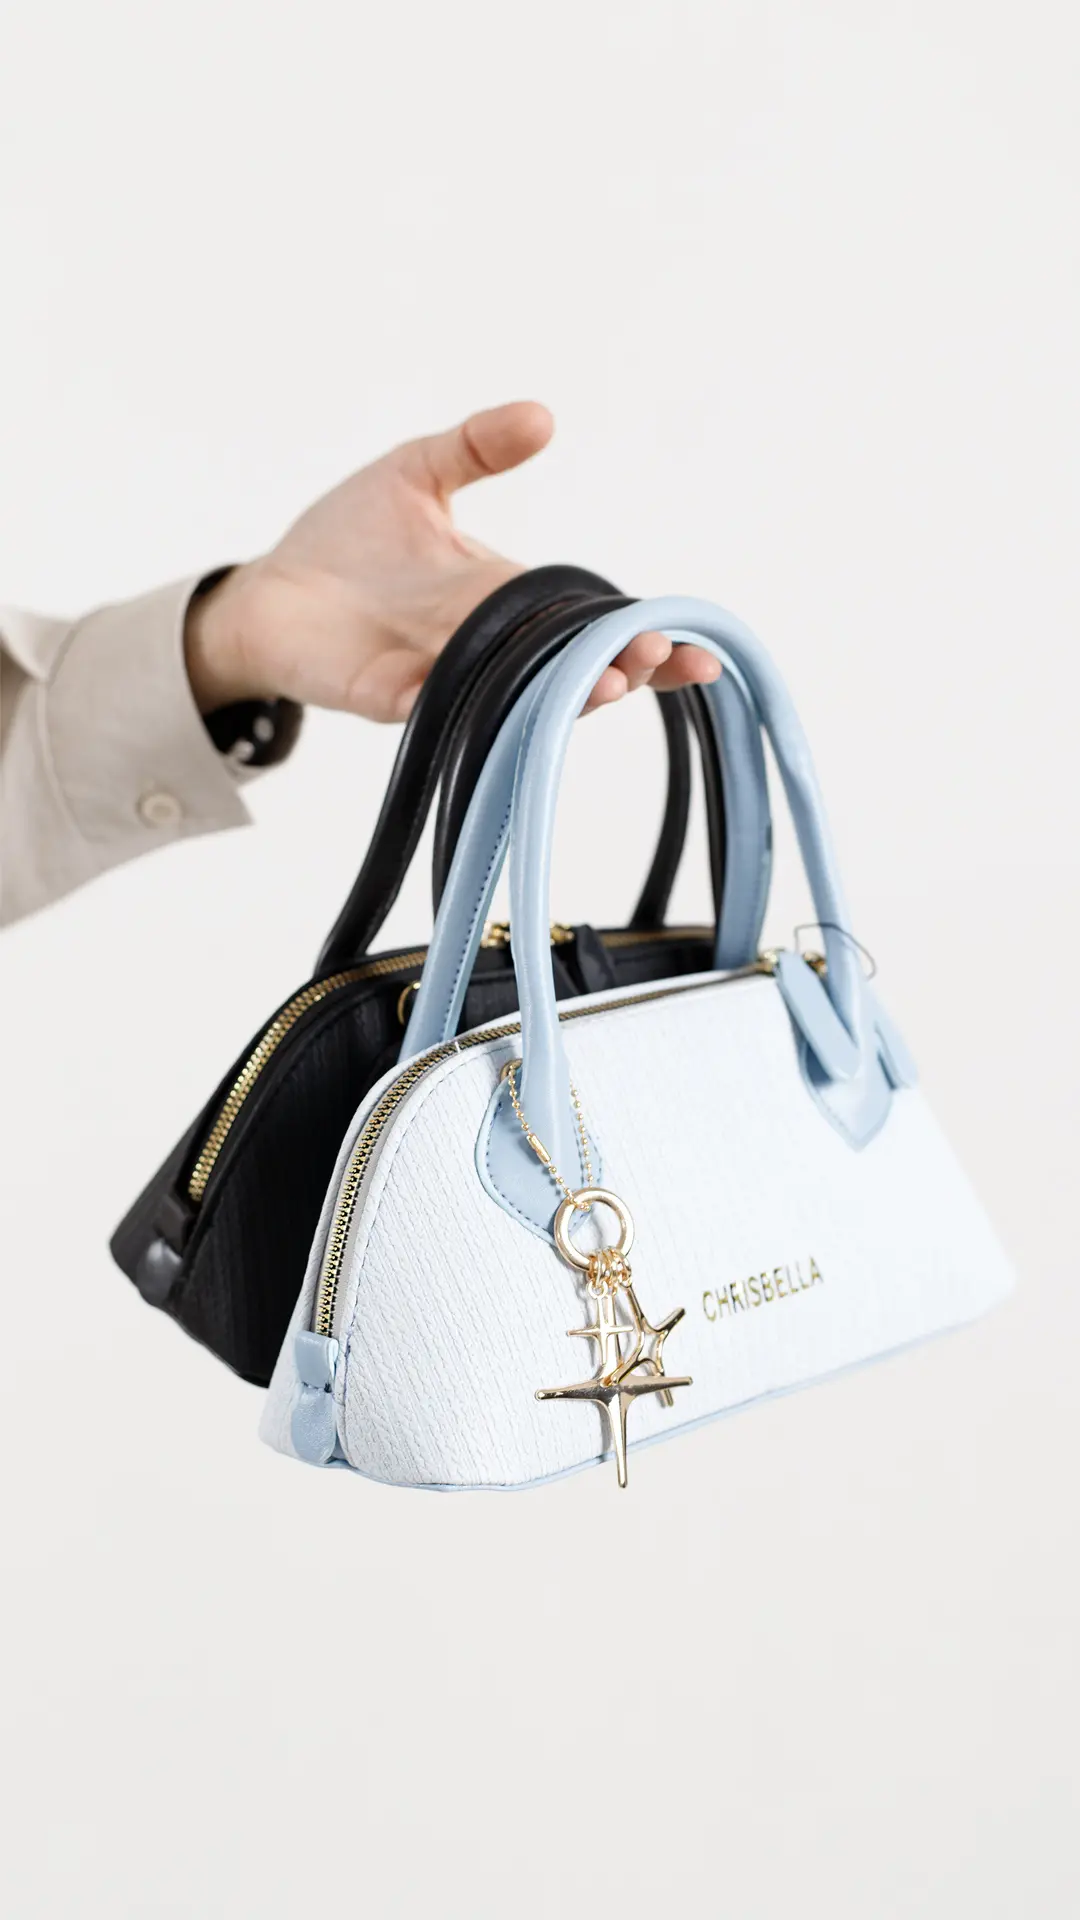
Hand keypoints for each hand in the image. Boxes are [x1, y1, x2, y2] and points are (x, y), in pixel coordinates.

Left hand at [183, 402, 719, 720]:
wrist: (270, 590)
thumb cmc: (346, 539)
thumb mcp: (416, 473)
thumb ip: (476, 447)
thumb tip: (542, 415)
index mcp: (505, 596)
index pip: (589, 622)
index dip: (643, 635)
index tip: (695, 643)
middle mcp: (485, 645)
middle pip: (568, 668)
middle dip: (621, 666)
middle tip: (657, 655)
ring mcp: (441, 677)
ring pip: (515, 698)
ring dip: (562, 695)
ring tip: (606, 683)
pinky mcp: (386, 696)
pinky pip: (429, 708)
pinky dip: (458, 705)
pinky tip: (498, 699)